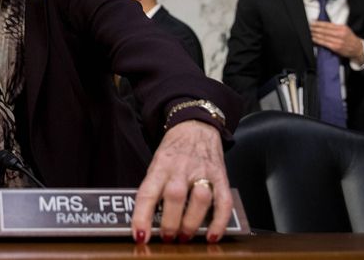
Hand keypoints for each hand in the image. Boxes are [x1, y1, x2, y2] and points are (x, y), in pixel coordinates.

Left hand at [130, 120, 231, 243]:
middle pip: (175, 197)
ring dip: (192, 223)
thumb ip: (154, 188)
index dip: (142, 216)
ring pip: (200, 200)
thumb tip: (148, 219)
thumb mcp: (156, 163)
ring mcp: (203, 172)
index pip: (147, 193)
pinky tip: (212, 235)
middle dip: (170, 223)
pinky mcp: (221, 177)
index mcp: (160, 166)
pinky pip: (223, 202)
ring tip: (185, 237)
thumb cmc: (173, 150)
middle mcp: (181, 169)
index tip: (140, 236)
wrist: (195, 125)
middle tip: (167, 238)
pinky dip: (219, 222)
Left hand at [310, 21, 363, 63]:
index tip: (312, 22)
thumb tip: (322, 24)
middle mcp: (340, 34)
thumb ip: (335, 27)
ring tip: (309, 32)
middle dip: (315, 28)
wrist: (357, 48)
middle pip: (324, 30)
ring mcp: (338, 41)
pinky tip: (313, 39)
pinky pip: (325, 43)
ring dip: (315, 34)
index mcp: (342, 28)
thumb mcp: (345, 29)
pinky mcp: (336, 47)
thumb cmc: (349, 38)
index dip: (318, 23)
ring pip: (324, 36)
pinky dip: (318, 41)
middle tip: (309, 27)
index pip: (327, 24)